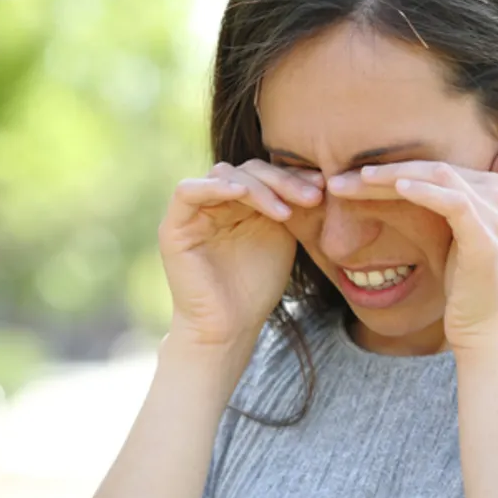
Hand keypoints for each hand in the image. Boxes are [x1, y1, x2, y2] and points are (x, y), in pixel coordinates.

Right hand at [158, 160, 323, 348]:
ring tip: (286, 211)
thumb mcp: (282, 236)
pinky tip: (242, 194)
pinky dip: (215, 187)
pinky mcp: (174, 225)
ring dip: (258, 188)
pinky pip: (187, 192)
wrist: (229, 328)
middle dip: (282, 181)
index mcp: (240, 201)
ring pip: (224, 174)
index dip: (293, 176)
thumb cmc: (257, 287)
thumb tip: (319, 174)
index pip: (266, 173)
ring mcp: (193, 211)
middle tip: (313, 197)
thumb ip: (288, 204)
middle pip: (248, 170)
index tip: (323, 186)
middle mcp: (215, 200)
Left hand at [326, 138, 497, 351]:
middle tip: (338, 179)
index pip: (432, 166)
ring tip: (357, 178)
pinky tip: (398, 189)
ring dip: (393, 175)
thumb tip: (406, 187)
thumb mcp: (449, 238)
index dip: (391, 166)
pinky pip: (454, 203)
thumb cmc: (461, 287)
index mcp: (488, 190)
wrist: (484, 330)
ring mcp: (493, 216)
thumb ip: (440, 205)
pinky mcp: (485, 238)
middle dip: (384, 170)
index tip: (347, 176)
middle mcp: (495, 195)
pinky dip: (425, 192)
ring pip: (439, 177)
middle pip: (432, 167)